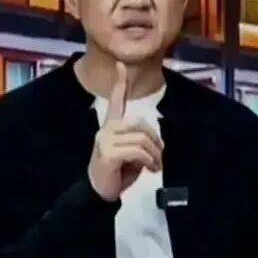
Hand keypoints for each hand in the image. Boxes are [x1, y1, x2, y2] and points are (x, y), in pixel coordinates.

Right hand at [88, 62, 163, 200]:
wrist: (99, 192)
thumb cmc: (117, 173)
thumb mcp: (132, 155)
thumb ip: (141, 142)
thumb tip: (156, 142)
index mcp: (111, 127)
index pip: (116, 101)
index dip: (120, 82)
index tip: (121, 64)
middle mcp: (106, 129)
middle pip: (141, 125)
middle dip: (156, 142)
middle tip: (158, 159)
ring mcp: (105, 139)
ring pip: (142, 139)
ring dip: (155, 155)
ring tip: (154, 166)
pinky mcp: (107, 152)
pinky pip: (138, 151)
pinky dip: (149, 161)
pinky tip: (148, 169)